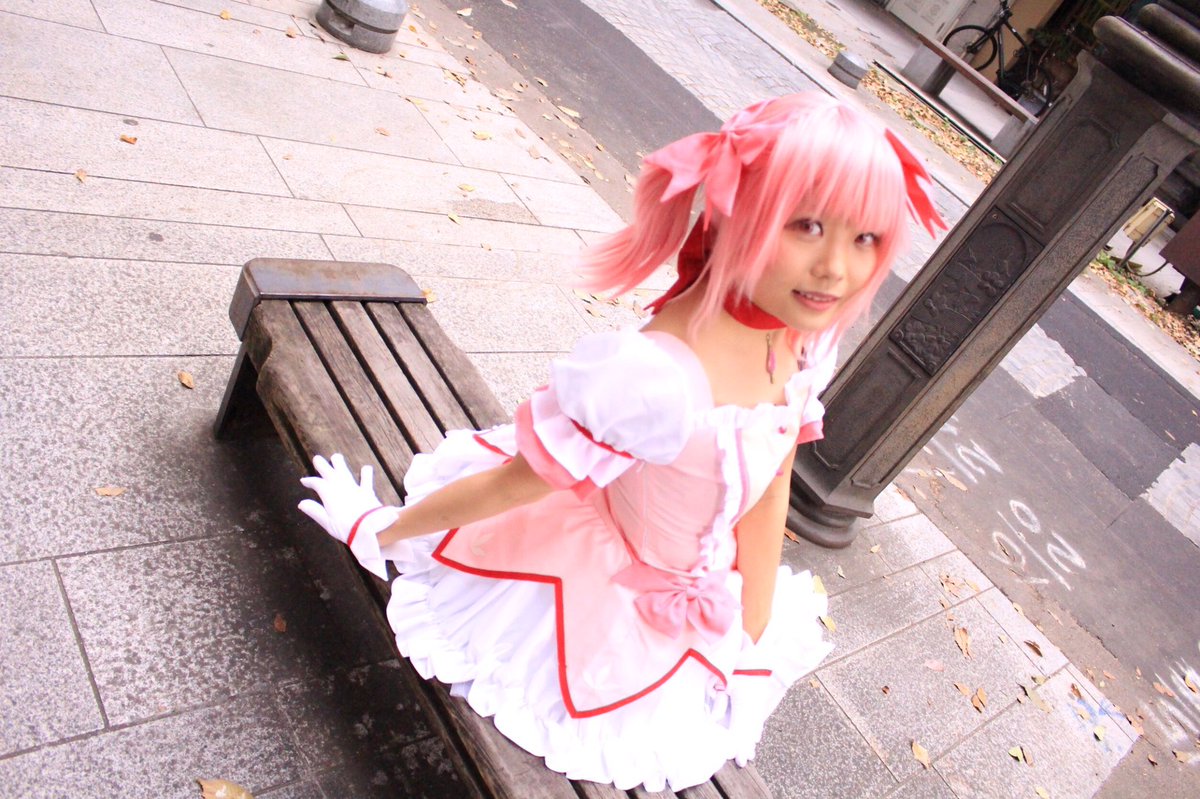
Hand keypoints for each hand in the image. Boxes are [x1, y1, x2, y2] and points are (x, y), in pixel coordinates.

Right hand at [298, 454, 397, 579]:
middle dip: (323, 465)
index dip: (310, 481)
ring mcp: (355, 488)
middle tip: (317, 458)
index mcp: (329, 493)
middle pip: (330, 473)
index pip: (317, 483)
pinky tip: (366, 467)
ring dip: (340, 464)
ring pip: (345, 472)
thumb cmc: (346, 528)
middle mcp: (341, 487)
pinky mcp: (367, 492)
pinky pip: (366, 480)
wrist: (371, 528)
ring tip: (336, 456)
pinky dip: (366, 474)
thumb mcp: (327, 522)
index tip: (304, 480)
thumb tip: (301, 503)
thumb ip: (315, 511)